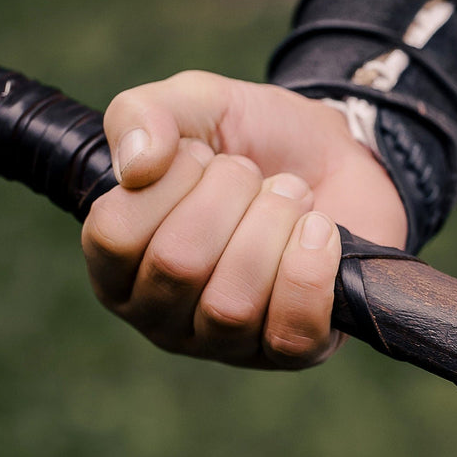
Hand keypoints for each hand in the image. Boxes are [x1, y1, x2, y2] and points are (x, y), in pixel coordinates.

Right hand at [82, 71, 407, 367]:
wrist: (342, 158)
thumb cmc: (257, 141)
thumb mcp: (196, 104)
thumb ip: (145, 115)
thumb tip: (137, 165)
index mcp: (118, 261)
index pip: (113, 235)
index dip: (166, 183)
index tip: (199, 154)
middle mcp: (159, 313)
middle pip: (178, 266)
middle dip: (229, 197)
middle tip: (254, 173)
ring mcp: (224, 341)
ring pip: (231, 304)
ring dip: (272, 228)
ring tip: (291, 196)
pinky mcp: (289, 352)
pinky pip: (289, 332)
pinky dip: (309, 271)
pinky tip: (319, 231)